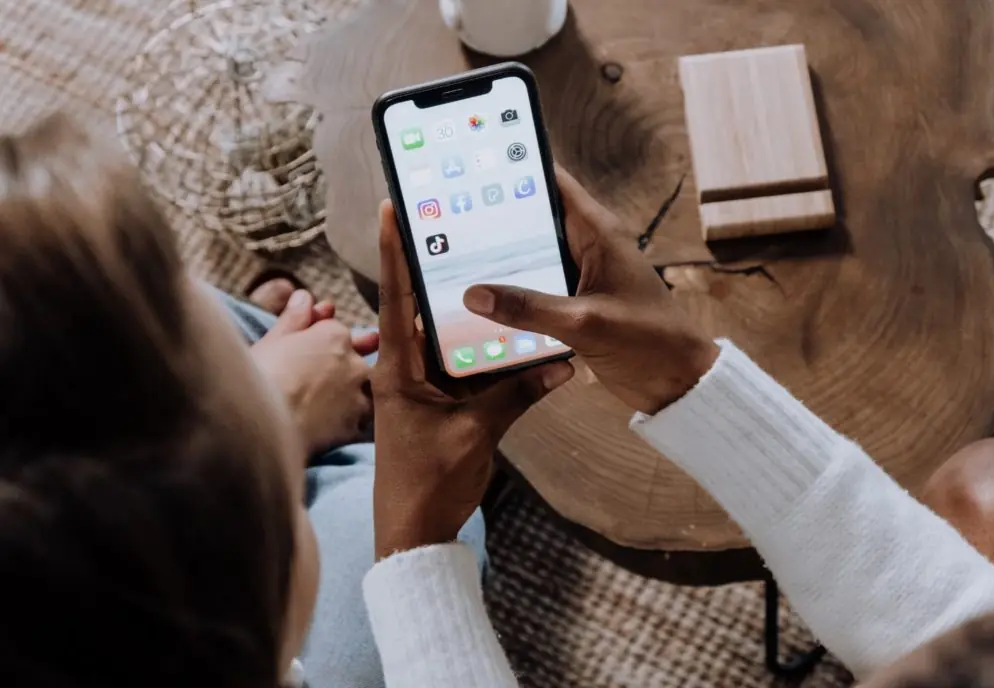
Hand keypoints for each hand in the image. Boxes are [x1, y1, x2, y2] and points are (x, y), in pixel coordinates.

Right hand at [251, 289, 377, 455]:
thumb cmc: (259, 378)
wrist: (262, 424)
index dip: (320, 341)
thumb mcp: (272, 341)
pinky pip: (360, 421)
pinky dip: (349, 422)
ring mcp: (359, 394)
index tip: (305, 352)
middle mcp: (354, 362)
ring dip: (353, 394)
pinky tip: (330, 427)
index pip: (336, 332)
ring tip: (325, 406)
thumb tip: (305, 296)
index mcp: (334, 336)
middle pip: (356, 360)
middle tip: (315, 381)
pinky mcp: (356, 425)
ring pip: (365, 391)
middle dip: (343, 367)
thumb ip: (294, 318)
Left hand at [371, 201, 573, 558]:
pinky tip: (518, 337)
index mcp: (400, 371)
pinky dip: (488, 354)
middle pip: (425, 310)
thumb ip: (516, 395)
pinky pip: (467, 368)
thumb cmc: (429, 485)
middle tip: (461, 227)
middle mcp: (407, 370)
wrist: (416, 534)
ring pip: (451, 339)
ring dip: (472, 315)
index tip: (390, 209)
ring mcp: (424, 388)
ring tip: (498, 272)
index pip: (395, 299)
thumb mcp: (476, 435)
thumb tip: (561, 364)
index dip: (394, 253)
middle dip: (441, 271)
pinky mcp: (442, 405)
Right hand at [463, 168, 719, 414]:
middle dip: (492, 216)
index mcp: (597, 232)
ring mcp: (578, 275)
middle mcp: (586, 245)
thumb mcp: (584, 323)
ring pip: (530, 256)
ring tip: (447, 253)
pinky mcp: (574, 303)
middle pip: (531, 218)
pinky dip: (510, 290)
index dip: (514, 167)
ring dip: (497, 258)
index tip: (471, 164)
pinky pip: (535, 287)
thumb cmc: (648, 342)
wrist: (678, 383)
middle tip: (443, 215)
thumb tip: (473, 294)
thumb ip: (529, 308)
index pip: (551, 181)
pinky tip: (476, 298)